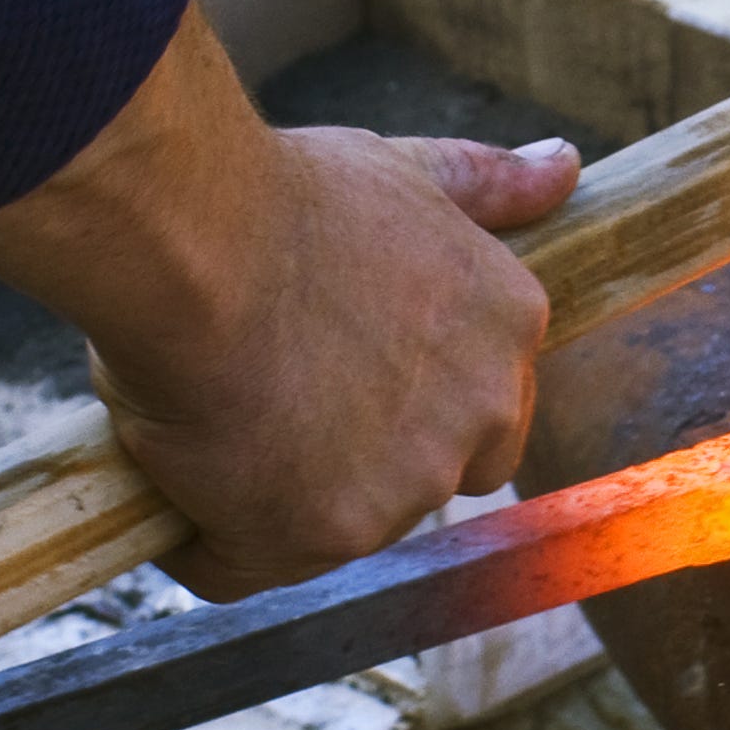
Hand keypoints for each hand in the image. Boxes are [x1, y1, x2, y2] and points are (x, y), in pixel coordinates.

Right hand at [0, 2, 578, 597]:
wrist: (196, 239)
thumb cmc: (282, 199)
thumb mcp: (401, 171)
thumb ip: (485, 184)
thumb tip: (561, 166)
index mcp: (507, 327)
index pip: (485, 409)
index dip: (406, 400)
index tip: (343, 372)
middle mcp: (480, 414)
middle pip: (424, 478)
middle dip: (359, 461)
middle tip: (276, 400)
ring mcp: (406, 486)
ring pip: (339, 525)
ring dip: (279, 496)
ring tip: (212, 418)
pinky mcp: (323, 536)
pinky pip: (247, 563)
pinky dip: (206, 534)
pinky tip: (168, 474)